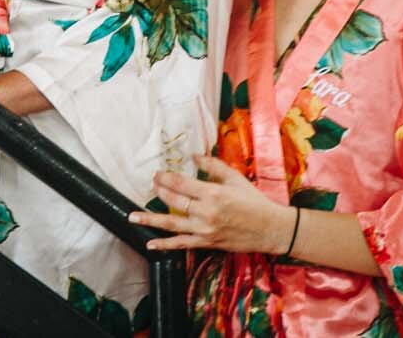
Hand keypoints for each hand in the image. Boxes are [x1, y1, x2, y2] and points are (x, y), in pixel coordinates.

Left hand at [130, 156, 297, 255]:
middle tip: (150, 185)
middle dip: (159, 191)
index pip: (181, 183)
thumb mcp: (234, 178)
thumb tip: (193, 155)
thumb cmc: (253, 200)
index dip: (165, 178)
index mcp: (213, 193)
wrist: (270, 228)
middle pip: (173, 201)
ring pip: (171, 224)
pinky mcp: (206, 243)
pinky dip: (165, 245)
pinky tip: (150, 244)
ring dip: (150, 219)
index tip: (157, 174)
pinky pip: (181, 244)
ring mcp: (204, 230)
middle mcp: (206, 212)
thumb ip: (212, 166)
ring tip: (132, 216)